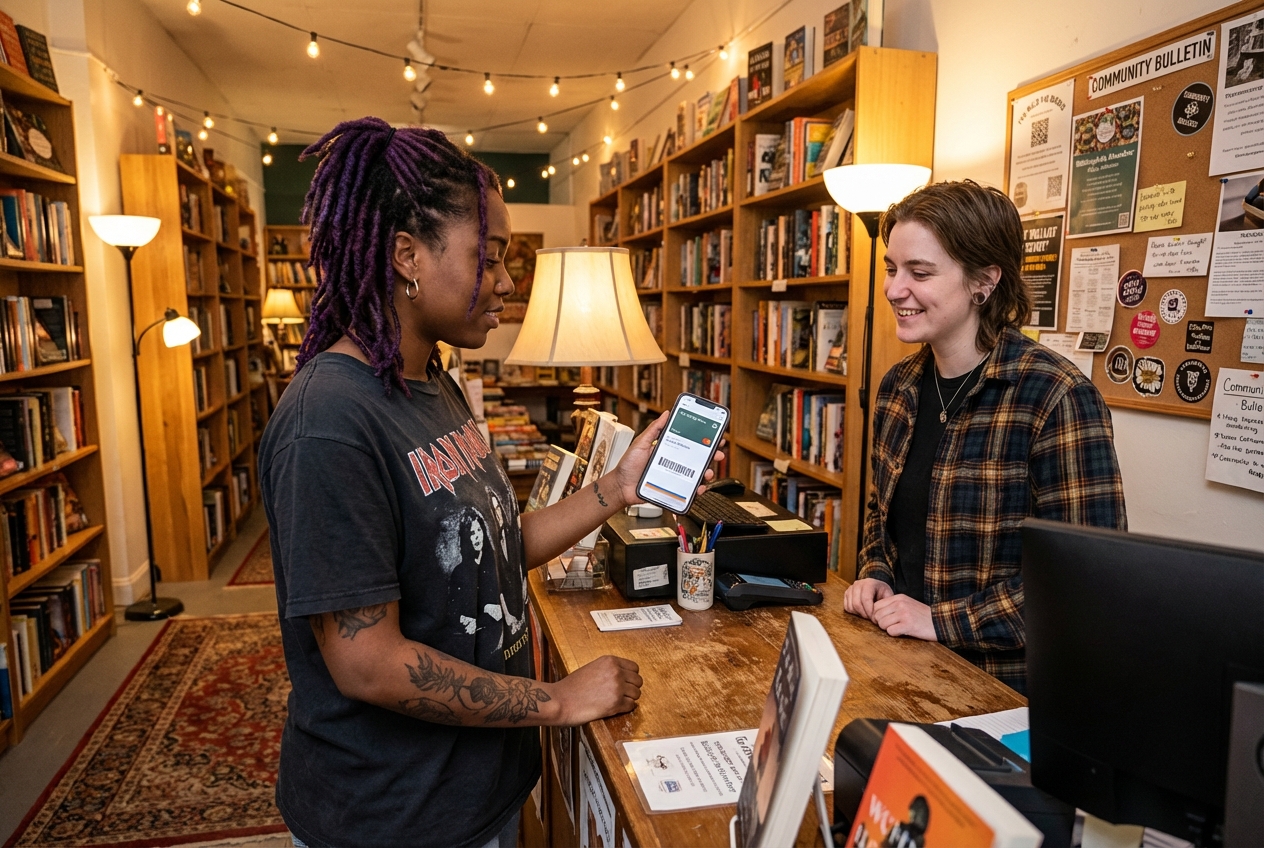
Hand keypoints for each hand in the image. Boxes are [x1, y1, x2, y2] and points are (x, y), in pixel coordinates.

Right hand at [549, 655, 641, 724]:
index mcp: (610, 661)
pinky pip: (631, 706)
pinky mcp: (616, 703)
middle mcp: (616, 672)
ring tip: (617, 701)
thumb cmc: (571, 687)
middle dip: (631, 688)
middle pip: (638, 681)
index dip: (630, 677)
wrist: (560, 700)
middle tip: (622, 694)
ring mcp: (617, 688)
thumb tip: (622, 677)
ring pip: (637, 694)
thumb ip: (608, 670)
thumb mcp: (591, 668)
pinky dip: (625, 709)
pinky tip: (614, 708)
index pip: (634, 668)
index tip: (626, 682)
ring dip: (629, 699)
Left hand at [611, 411, 725, 506]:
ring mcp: (674, 477)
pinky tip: (699, 487)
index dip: (703, 440)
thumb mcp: (641, 443)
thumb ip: (654, 429)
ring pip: (696, 475)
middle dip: (711, 456)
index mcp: (668, 451)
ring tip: (708, 472)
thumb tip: (666, 414)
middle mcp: (674, 464)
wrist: (620, 487)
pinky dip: (697, 490)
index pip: (689, 444)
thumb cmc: (628, 466)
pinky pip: (688, 491)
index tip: (714, 436)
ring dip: (706, 473)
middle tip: (718, 453)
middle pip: (697, 459)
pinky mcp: (672, 490)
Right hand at [843, 578, 892, 620]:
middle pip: (857, 604)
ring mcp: (850, 588)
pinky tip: (861, 612)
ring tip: (867, 615)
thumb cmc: (882, 592)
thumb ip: (886, 603)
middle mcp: (858, 584)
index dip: (869, 611)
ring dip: (859, 614)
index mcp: (869, 583)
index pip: (866, 599)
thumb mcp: (888, 595)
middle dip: (864, 614)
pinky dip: (853, 612)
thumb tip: (881, 614)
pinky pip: (847, 607)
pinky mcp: (846, 594)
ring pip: (851, 606)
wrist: (876, 587)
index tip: (875, 619)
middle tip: (871, 619)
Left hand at [872, 594, 937, 640]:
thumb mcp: (907, 604)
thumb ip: (893, 606)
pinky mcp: (908, 625)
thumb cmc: (922, 616)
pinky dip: (894, 634)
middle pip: (877, 615)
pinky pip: (890, 631)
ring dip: (887, 629)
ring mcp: (904, 614)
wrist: (940, 622)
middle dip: (881, 623)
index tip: (885, 620)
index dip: (878, 615)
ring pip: (882, 624)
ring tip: (898, 629)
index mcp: (898, 597)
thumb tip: (875, 614)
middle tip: (892, 626)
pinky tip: (903, 632)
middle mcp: (900, 604)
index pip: (876, 606)